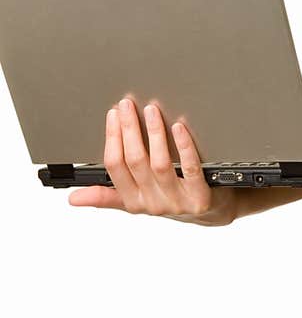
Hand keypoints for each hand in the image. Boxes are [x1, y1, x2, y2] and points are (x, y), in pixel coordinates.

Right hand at [67, 98, 238, 226]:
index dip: (112, 138)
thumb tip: (74, 199)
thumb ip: (107, 196)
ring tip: (151, 110)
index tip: (113, 114)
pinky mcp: (200, 197)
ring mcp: (177, 201)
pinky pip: (190, 169)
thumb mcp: (136, 200)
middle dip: (128, 129)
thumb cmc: (172, 198)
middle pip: (135, 161)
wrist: (211, 213)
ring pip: (159, 163)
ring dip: (153, 133)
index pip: (114, 167)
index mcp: (133, 201)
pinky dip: (184, 146)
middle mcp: (152, 202)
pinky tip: (180, 128)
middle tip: (127, 104)